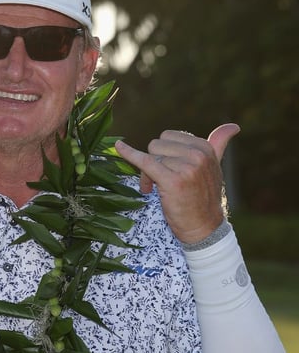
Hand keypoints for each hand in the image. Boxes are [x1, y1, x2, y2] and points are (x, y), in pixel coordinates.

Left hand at [115, 124, 237, 244]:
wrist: (203, 226)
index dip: (163, 153)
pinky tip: (118, 147)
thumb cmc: (203, 196)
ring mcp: (186, 166)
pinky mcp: (173, 180)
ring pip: (150, 157)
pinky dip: (129, 154)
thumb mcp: (214, 166)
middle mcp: (198, 154)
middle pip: (156, 145)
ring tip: (157, 189)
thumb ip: (219, 144)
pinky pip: (144, 162)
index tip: (168, 169)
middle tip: (159, 181)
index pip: (169, 137)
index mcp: (205, 147)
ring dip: (147, 174)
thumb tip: (234, 126)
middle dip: (153, 161)